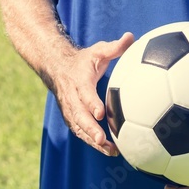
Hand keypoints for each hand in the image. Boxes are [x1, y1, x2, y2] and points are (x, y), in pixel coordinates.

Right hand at [48, 32, 134, 155]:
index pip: (84, 94)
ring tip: (111, 151)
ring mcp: (70, 110)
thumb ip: (114, 46)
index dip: (91, 103)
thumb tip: (131, 36)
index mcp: (79, 82)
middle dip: (90, 129)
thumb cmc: (84, 60)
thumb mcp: (98, 50)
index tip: (100, 112)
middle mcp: (72, 98)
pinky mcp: (71, 118)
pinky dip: (92, 142)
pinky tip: (109, 150)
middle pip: (79, 116)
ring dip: (92, 141)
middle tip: (102, 139)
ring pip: (79, 128)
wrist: (58, 68)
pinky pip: (80, 132)